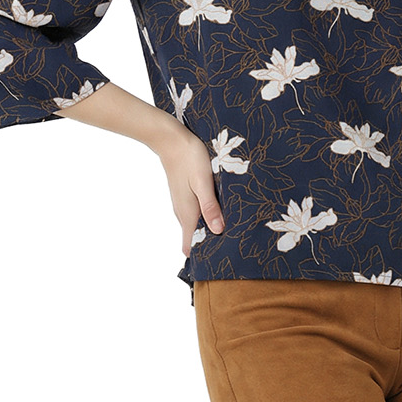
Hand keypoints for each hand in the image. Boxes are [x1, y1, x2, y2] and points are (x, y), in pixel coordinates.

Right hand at [156, 123, 224, 257]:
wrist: (171, 140)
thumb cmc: (190, 159)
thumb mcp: (203, 182)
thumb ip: (210, 207)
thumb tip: (218, 231)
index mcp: (188, 214)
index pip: (190, 246)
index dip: (202, 256)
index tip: (218, 260)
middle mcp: (182, 213)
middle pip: (193, 239)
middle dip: (209, 245)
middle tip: (231, 247)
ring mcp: (182, 205)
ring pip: (195, 227)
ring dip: (209, 231)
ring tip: (230, 232)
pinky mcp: (184, 197)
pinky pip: (195, 215)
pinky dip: (206, 219)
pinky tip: (219, 213)